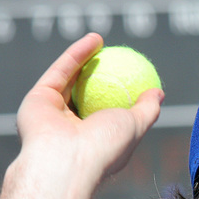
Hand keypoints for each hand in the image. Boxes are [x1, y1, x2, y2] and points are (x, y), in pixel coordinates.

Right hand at [16, 32, 163, 180]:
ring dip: (87, 57)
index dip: (123, 93)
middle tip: (116, 55)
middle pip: (88, 95)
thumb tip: (159, 92)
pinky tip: (95, 39)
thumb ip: (148, 109)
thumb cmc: (106, 147)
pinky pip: (62, 71)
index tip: (135, 74)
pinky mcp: (39, 99)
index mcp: (97, 140)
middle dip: (100, 73)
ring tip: (104, 41)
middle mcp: (74, 128)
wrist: (67, 158)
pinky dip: (78, 54)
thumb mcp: (136, 126)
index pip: (111, 114)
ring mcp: (54, 114)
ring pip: (72, 79)